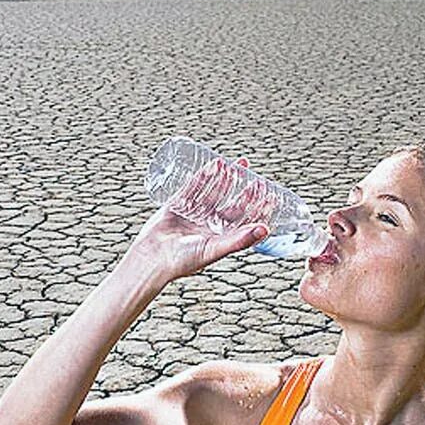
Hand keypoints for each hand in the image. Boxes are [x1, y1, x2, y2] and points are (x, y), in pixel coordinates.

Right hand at [128, 156, 270, 279]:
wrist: (152, 258)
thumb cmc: (184, 260)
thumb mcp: (215, 249)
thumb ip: (240, 239)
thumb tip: (266, 229)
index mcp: (222, 237)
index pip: (246, 220)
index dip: (259, 207)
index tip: (271, 194)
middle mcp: (210, 225)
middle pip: (233, 204)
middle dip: (245, 190)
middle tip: (256, 176)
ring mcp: (194, 213)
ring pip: (215, 192)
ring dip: (227, 179)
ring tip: (237, 165)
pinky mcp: (178, 204)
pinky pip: (194, 186)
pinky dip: (205, 175)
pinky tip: (215, 164)